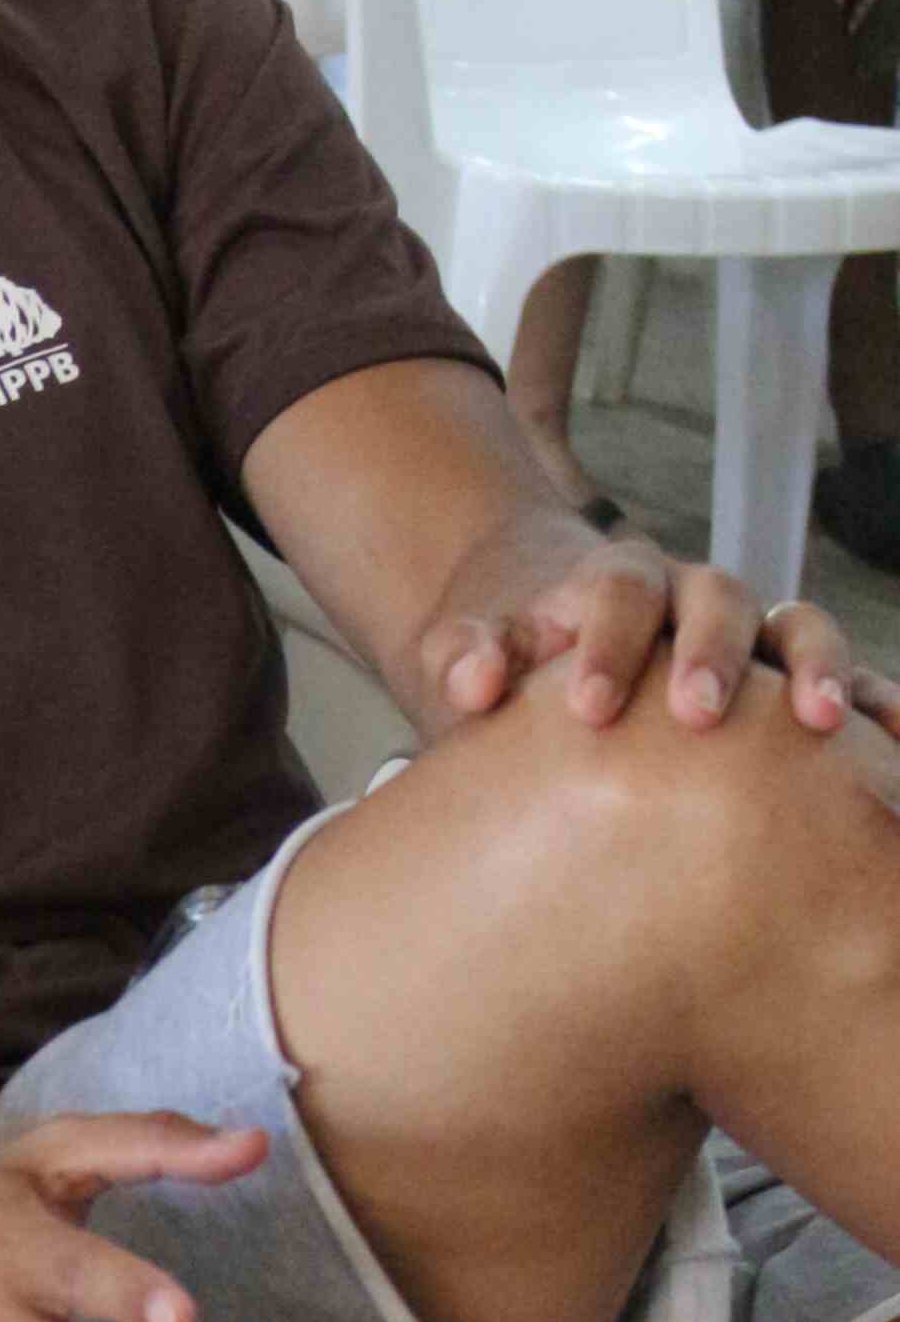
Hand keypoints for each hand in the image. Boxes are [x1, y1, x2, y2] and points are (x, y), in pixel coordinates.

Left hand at [418, 527, 899, 737]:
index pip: (620, 591)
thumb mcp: (471, 658)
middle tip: (696, 713)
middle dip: (712, 654)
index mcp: (617, 584)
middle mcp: (694, 599)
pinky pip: (846, 681)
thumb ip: (465, 658)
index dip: (608, 642)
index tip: (587, 707)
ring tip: (819, 723)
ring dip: (814, 668)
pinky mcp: (789, 683)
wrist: (556, 661)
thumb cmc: (515, 669)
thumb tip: (473, 679)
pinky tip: (892, 737)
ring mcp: (752, 638)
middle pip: (718, 602)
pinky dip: (872, 699)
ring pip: (797, 629)